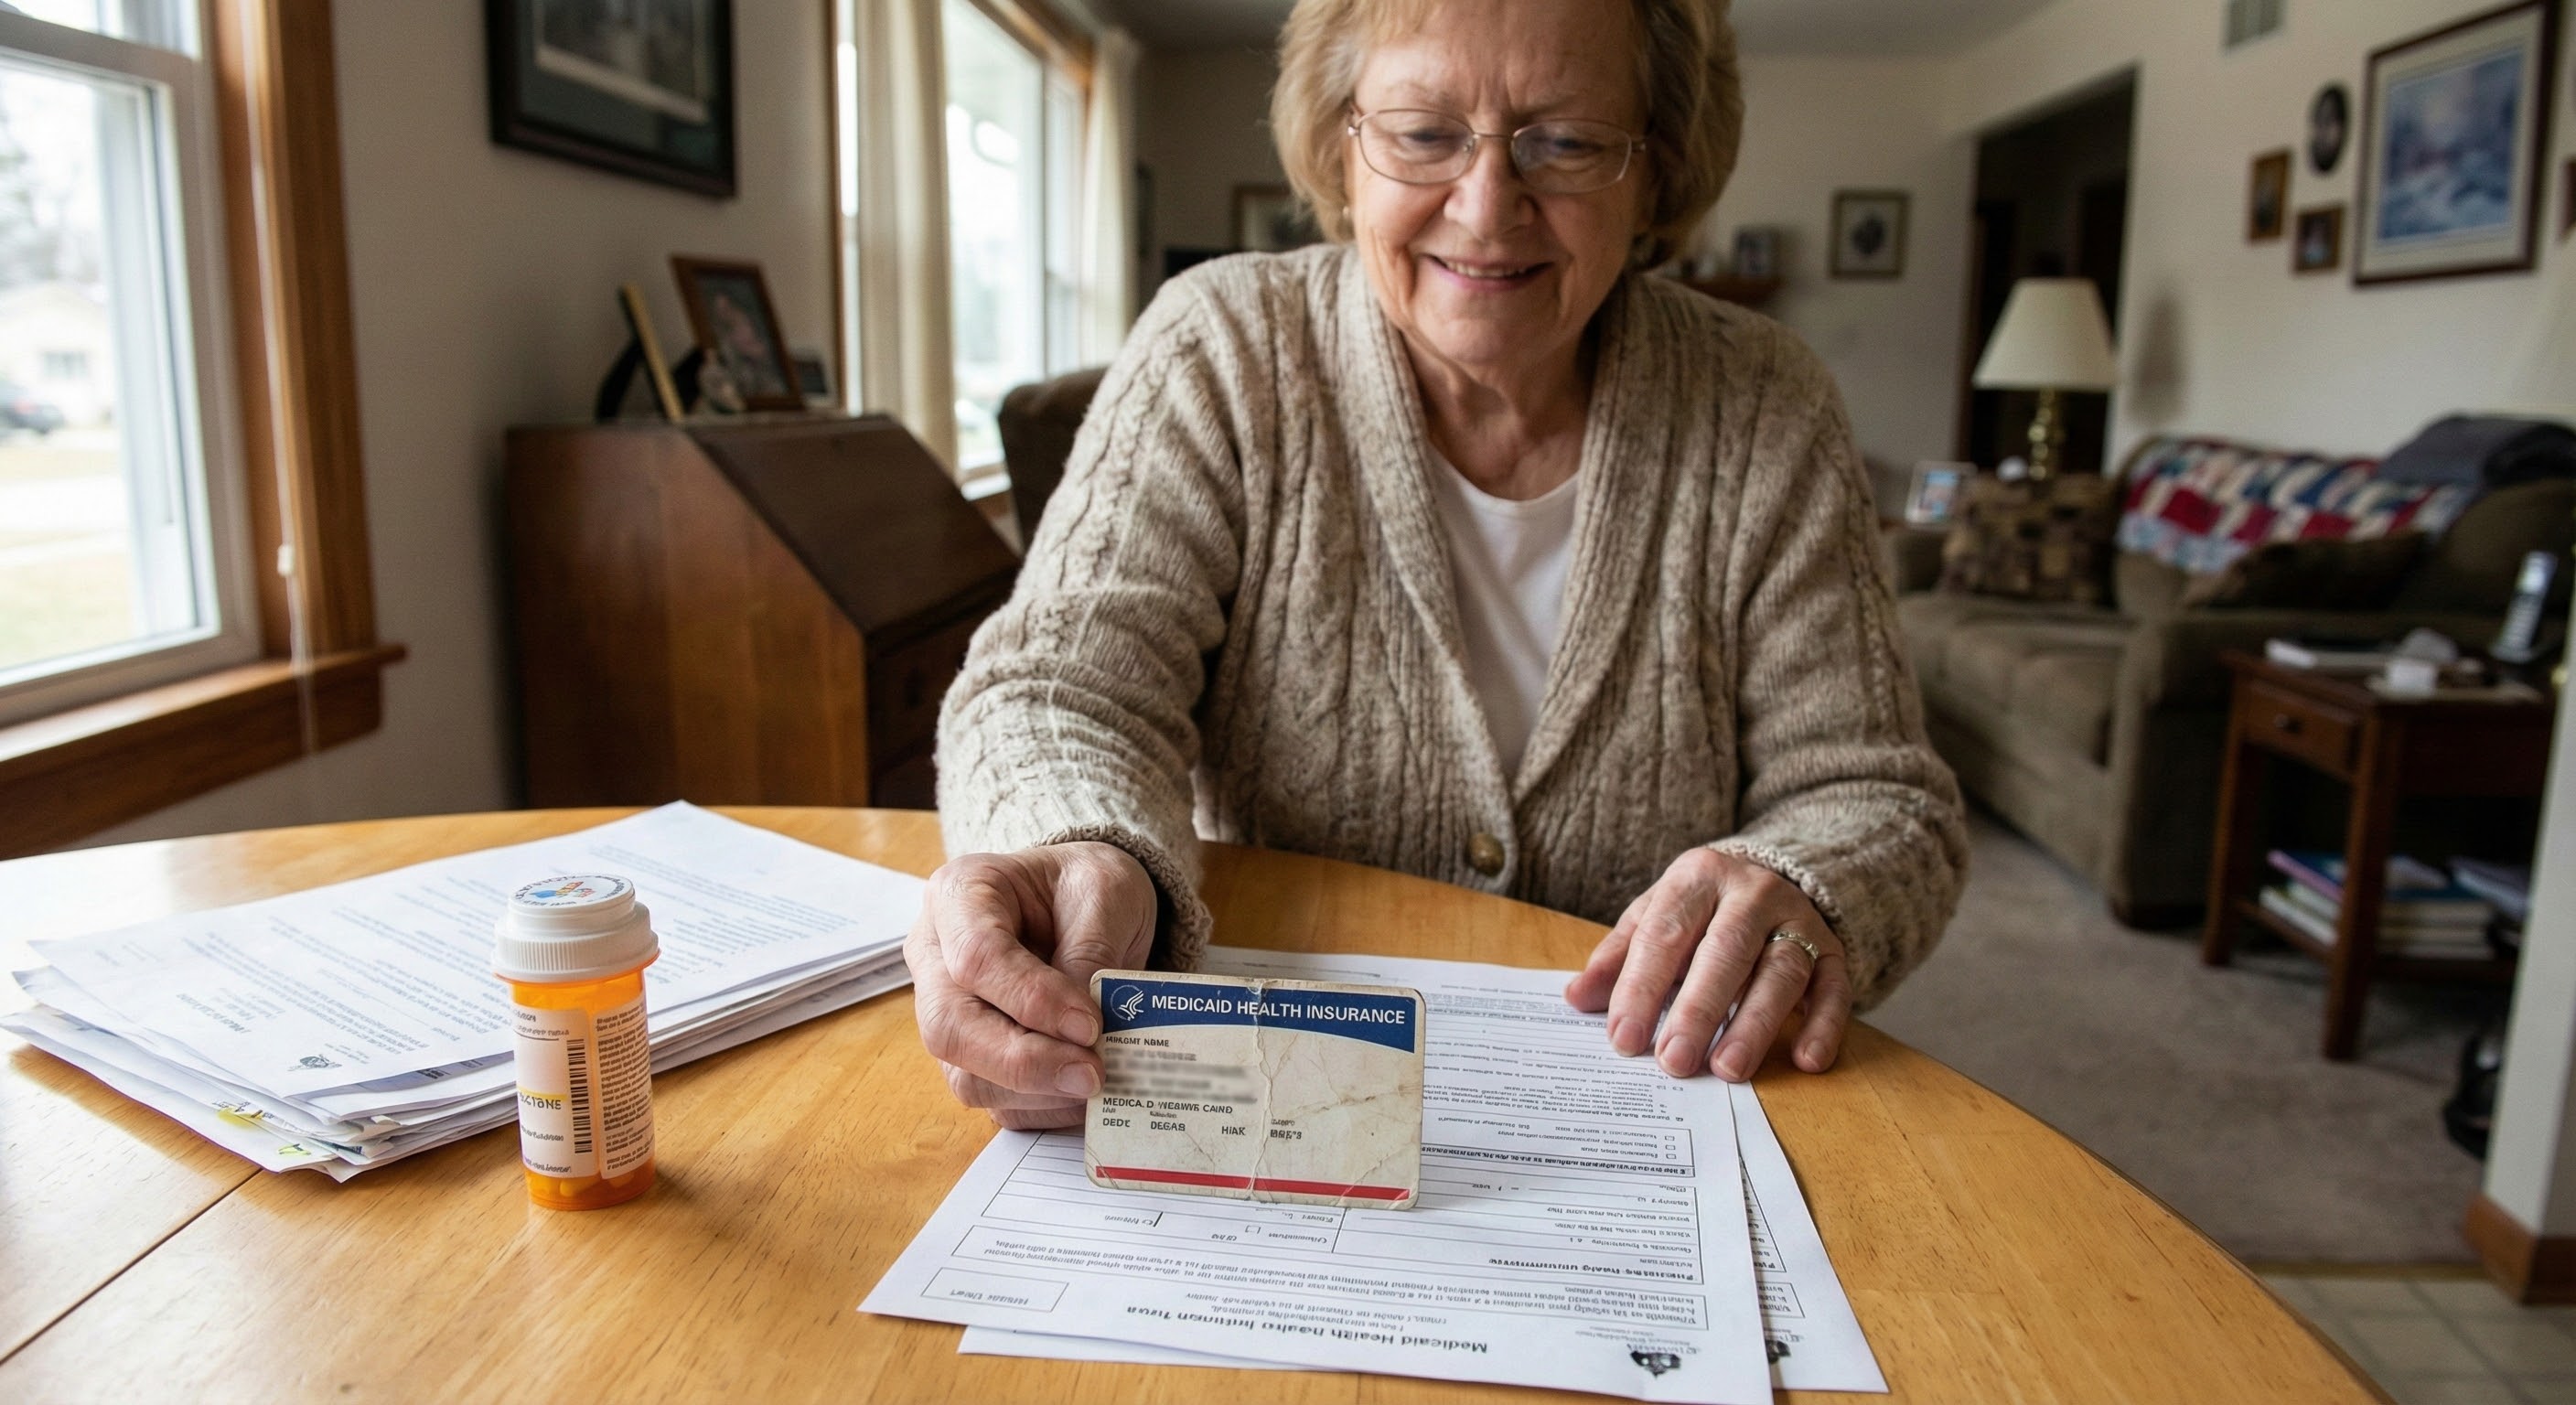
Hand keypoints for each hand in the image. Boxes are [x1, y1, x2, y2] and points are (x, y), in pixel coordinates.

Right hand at [905, 842, 1158, 1128]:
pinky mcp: (971, 1057)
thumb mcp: (1104, 891)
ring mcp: (947, 1012)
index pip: (976, 957)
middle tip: (1092, 1073)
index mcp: (960, 894)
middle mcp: (936, 956)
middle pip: (950, 1027)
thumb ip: (1091, 953)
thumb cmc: (1086, 888)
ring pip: (964, 1075)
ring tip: (1097, 1082)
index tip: (1090, 1023)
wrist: (1088, 905)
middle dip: (1023, 1061)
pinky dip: (1043, 1107)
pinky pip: (994, 1100)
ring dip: (1036, 1090)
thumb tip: (1084, 1031)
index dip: (1031, 999)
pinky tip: (1085, 1094)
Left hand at [1563, 848, 1851, 1080]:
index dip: (1642, 988)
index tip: (1624, 1039)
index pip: (1665, 933)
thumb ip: (1618, 958)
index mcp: (1697, 877)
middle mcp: (1752, 892)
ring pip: (1781, 971)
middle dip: (1697, 1010)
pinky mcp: (1833, 950)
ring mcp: (1799, 920)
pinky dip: (1824, 1025)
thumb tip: (1576, 998)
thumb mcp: (1653, 918)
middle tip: (1674, 1063)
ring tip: (1728, 1069)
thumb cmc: (1699, 911)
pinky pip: (1835, 988)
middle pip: (1726, 950)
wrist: (1771, 877)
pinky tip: (1806, 1060)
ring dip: (1755, 1023)